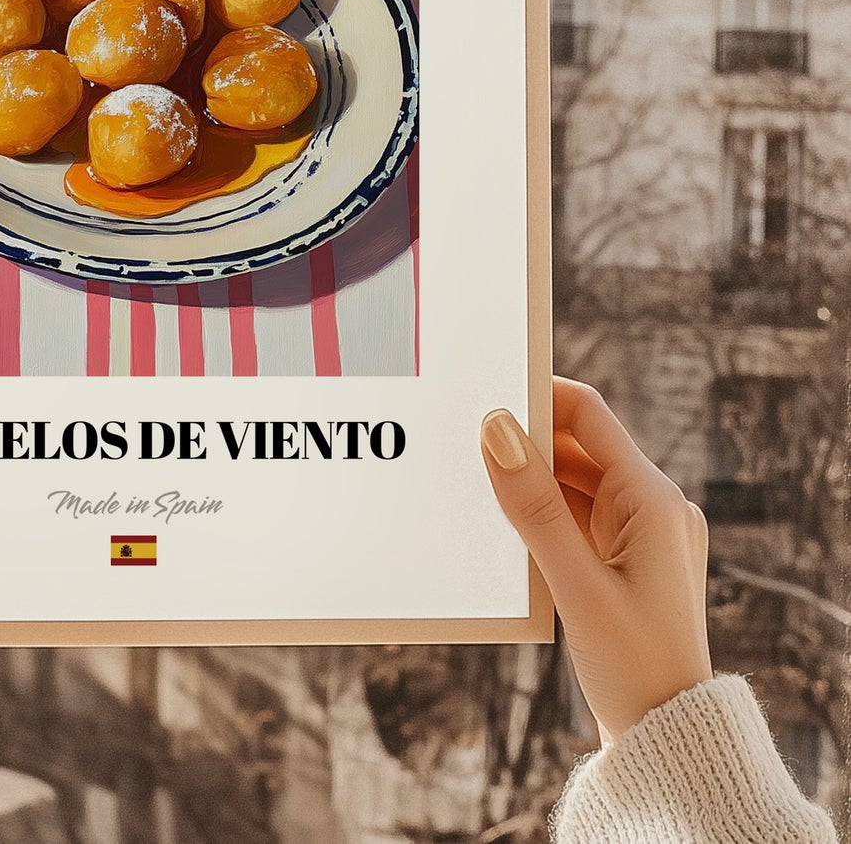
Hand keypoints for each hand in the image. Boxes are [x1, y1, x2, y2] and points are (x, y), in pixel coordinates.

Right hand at [481, 378, 712, 741]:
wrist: (670, 738)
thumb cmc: (633, 666)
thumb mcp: (574, 583)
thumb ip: (532, 504)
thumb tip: (495, 428)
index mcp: (652, 499)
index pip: (587, 414)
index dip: (536, 397)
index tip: (482, 396)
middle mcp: (654, 505)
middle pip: (578, 445)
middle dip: (523, 442)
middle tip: (463, 445)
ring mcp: (643, 532)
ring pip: (574, 480)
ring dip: (529, 480)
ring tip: (476, 487)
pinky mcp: (629, 558)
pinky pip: (578, 514)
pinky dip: (543, 512)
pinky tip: (505, 526)